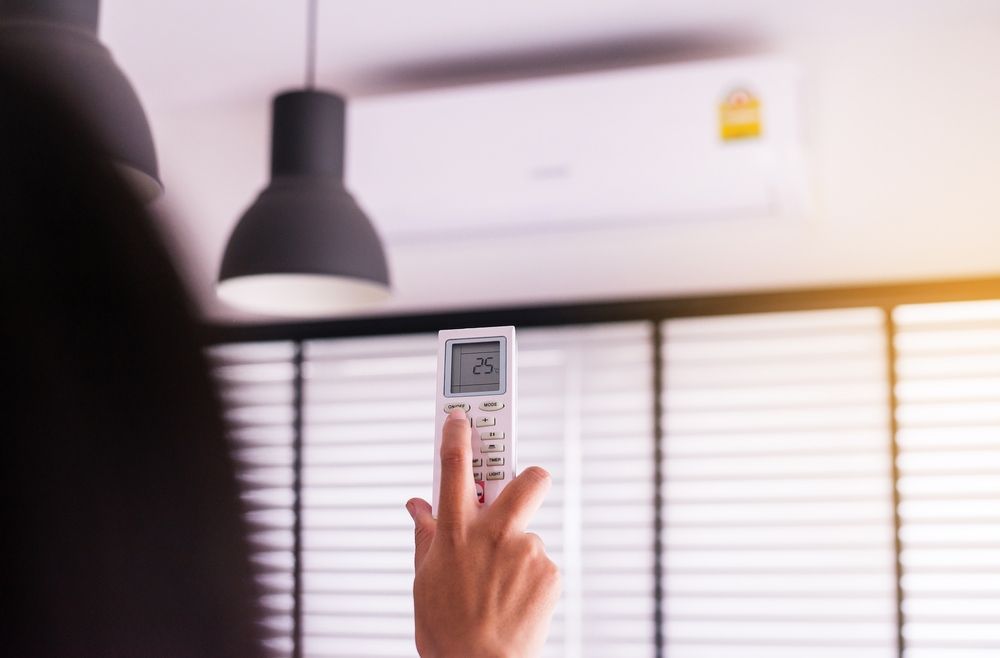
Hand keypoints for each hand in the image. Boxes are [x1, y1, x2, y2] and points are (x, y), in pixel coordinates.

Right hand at [405, 409, 559, 657]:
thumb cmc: (447, 629)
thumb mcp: (424, 578)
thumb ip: (425, 535)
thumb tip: (418, 506)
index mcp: (456, 531)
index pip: (454, 466)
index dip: (457, 434)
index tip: (461, 418)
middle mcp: (494, 533)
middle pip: (528, 478)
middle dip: (528, 477)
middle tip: (520, 490)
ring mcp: (527, 551)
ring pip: (529, 533)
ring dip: (518, 551)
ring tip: (500, 587)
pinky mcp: (550, 572)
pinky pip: (541, 563)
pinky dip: (529, 578)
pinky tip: (513, 601)